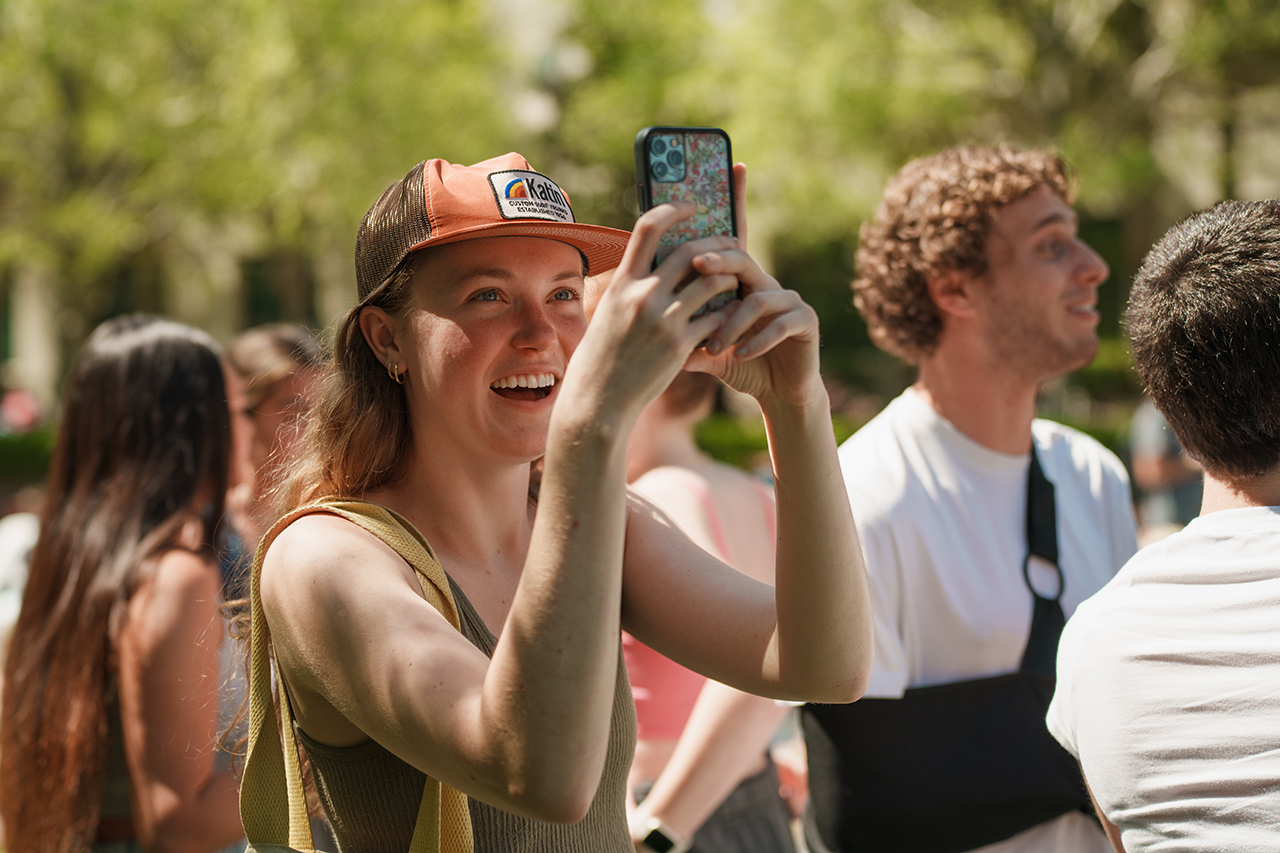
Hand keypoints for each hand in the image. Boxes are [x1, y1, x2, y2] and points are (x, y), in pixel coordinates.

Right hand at [565, 203, 739, 422]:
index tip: (691, 206)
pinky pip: (717, 319)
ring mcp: (664, 320)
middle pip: (690, 252)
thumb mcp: (609, 314)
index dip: (672, 209)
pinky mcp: (681, 346)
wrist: (598, 401)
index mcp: (623, 282)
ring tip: (735, 278)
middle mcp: (643, 295)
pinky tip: (733, 315)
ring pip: (712, 283)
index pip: (648, 227)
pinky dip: (727, 314)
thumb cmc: (601, 358)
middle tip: (731, 244)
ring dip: (729, 277)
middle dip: (716, 243)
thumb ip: (631, 290)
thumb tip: (653, 269)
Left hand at [683, 164, 823, 410]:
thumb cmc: (740, 364)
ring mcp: (788, 299)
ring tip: (714, 347)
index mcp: (739, 281)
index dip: (737, 200)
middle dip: (718, 261)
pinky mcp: (805, 320)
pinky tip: (741, 354)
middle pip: (740, 258)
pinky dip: (756, 340)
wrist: (778, 393)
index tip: (735, 165)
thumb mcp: (706, 348)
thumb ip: (685, 335)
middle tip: (697, 268)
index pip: (733, 237)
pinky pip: (779, 322)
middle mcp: (764, 282)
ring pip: (756, 297)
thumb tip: (646, 327)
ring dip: (732, 323)